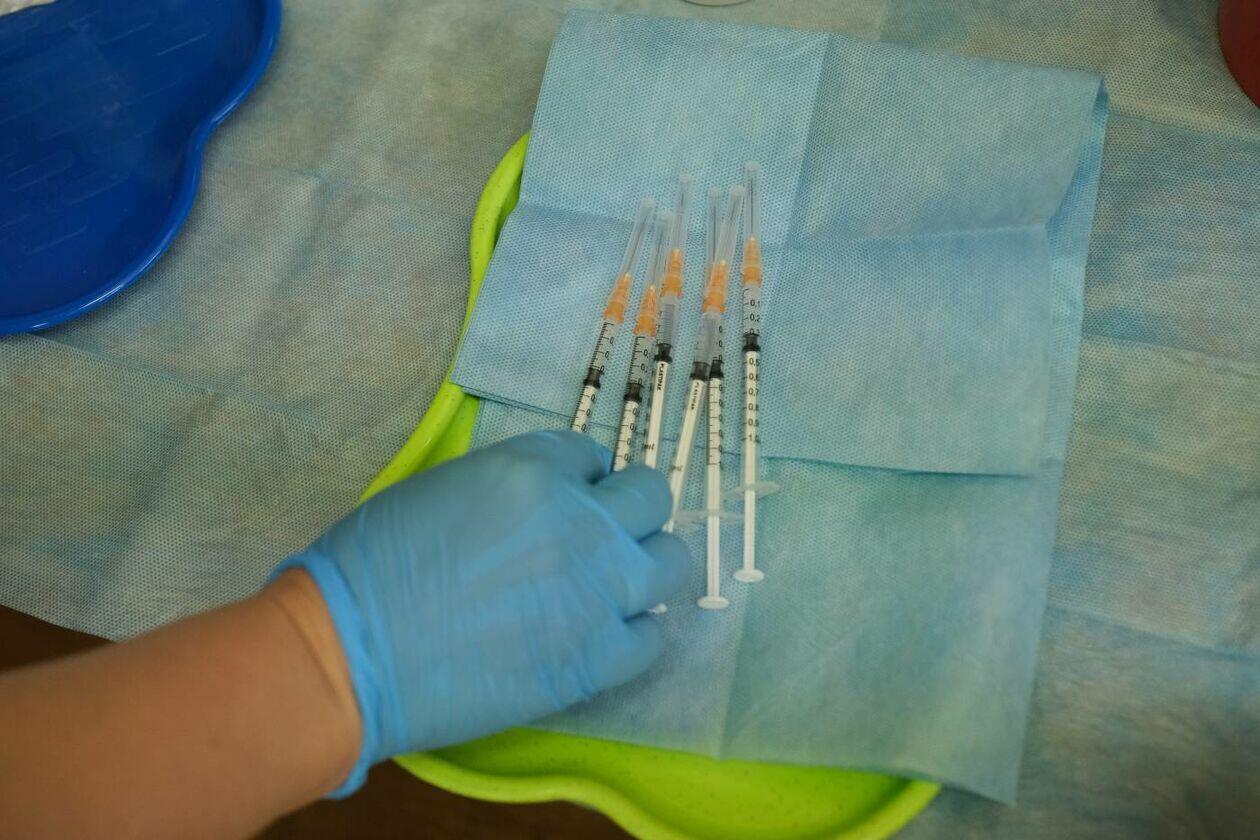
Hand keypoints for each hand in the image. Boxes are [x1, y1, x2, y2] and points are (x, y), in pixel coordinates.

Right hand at [280, 430, 688, 794]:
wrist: (352, 652)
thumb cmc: (371, 564)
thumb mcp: (442, 487)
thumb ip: (507, 488)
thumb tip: (534, 504)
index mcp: (536, 468)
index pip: (592, 455)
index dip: (581, 478)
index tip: (567, 500)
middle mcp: (583, 520)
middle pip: (649, 496)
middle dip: (628, 510)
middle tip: (596, 538)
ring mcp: (598, 590)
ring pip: (671, 561)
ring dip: (645, 567)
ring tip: (611, 586)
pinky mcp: (597, 658)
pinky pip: (652, 638)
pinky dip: (631, 634)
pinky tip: (601, 637)